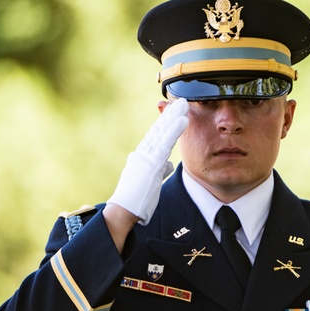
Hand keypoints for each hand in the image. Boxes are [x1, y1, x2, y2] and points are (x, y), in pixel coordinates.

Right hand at [107, 99, 188, 224]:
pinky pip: (166, 143)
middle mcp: (143, 153)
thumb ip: (159, 170)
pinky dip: (175, 130)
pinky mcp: (151, 162)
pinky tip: (183, 120)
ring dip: (174, 116)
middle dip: (170, 114)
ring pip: (162, 131)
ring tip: (185, 104)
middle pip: (159, 129)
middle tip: (181, 100)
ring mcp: (146, 156)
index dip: (166, 123)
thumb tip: (168, 164)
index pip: (156, 136)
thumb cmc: (136, 201)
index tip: (174, 112)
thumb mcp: (150, 182)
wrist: (124, 210)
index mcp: (143, 157)